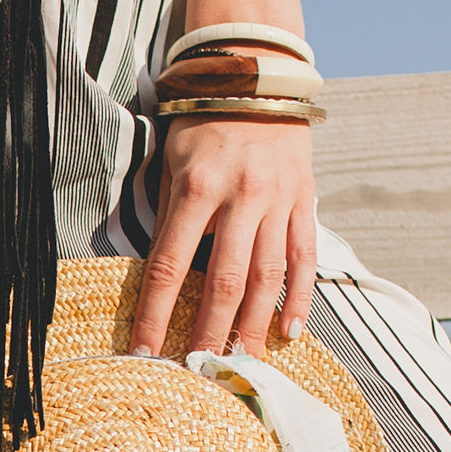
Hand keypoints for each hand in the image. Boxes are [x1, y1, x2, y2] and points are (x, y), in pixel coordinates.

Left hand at [127, 114, 317, 356]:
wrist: (258, 79)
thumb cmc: (202, 126)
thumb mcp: (173, 165)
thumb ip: (172, 219)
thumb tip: (165, 282)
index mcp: (198, 188)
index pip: (169, 265)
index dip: (155, 314)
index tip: (145, 352)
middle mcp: (242, 196)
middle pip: (224, 280)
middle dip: (209, 332)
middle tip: (199, 372)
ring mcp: (279, 200)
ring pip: (267, 276)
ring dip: (254, 326)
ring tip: (242, 364)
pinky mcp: (305, 201)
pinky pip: (304, 258)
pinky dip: (299, 299)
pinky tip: (289, 333)